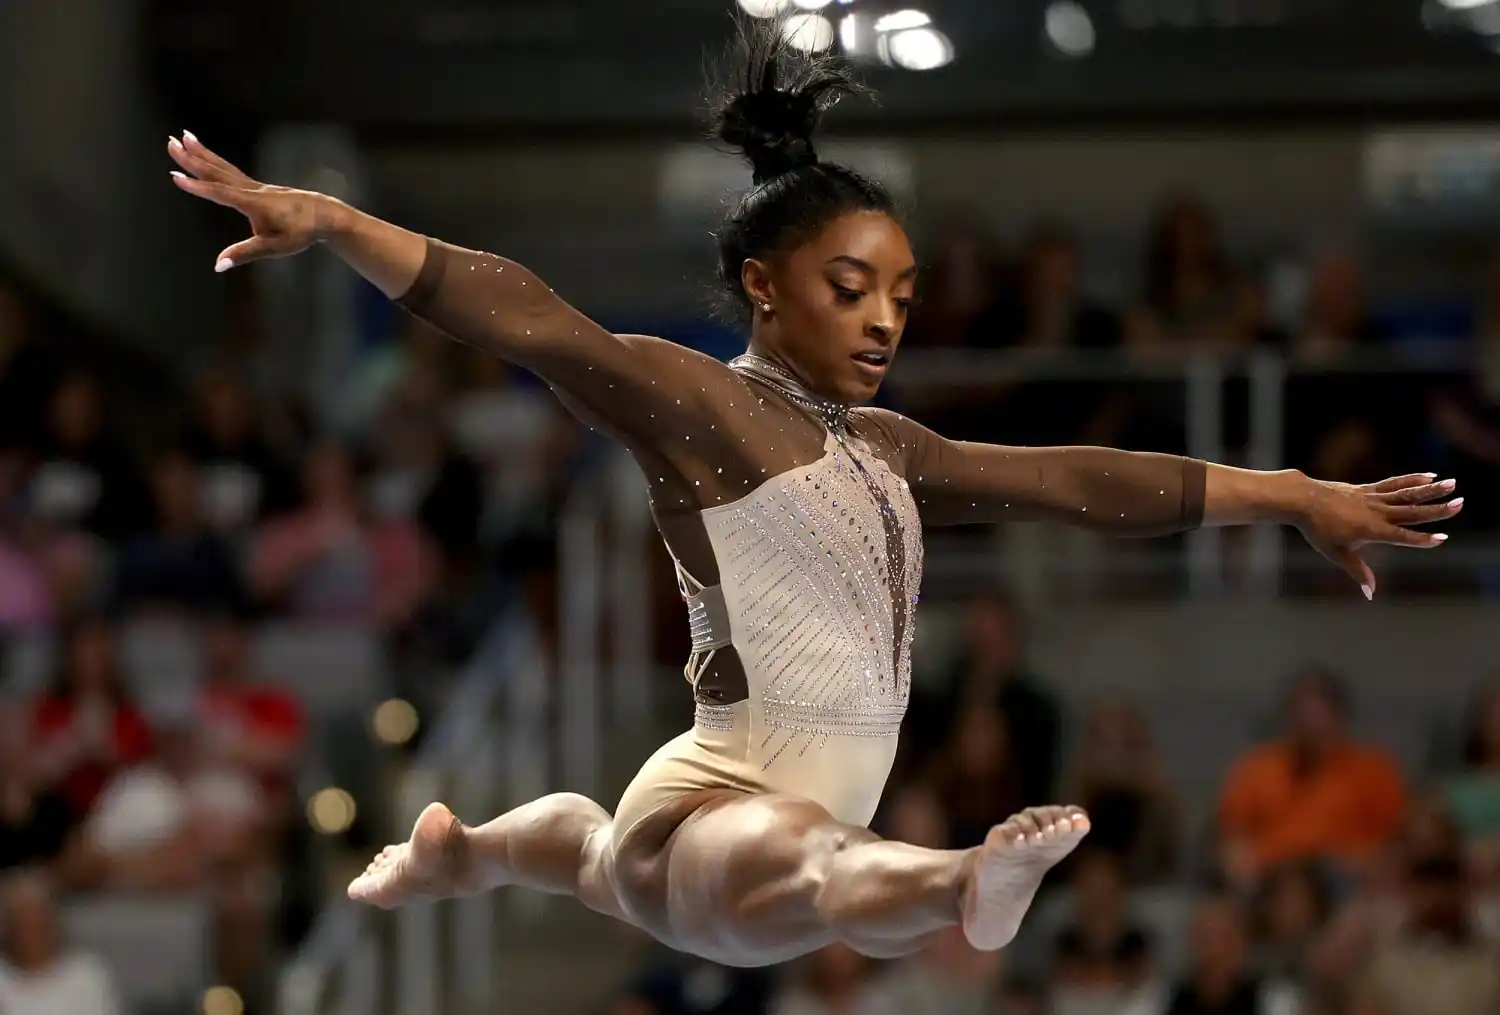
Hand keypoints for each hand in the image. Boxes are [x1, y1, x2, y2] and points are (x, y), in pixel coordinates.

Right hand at [167, 131, 330, 270]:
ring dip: (202, 152)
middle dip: (192, 158)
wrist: (325, 215)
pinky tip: (206, 157)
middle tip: (170, 142)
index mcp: (253, 203)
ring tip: (184, 136)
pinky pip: (231, 171)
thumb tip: (218, 265)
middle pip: (217, 172)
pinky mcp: (258, 187)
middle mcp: (252, 190)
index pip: (220, 193)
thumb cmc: (301, 232)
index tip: (175, 176)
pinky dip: (216, 161)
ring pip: (223, 167)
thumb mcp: (274, 247)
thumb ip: (245, 254)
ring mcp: (255, 186)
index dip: (198, 187)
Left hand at [1295, 473, 1460, 598]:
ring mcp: (1373, 498)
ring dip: (1431, 490)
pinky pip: (1394, 484)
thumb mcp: (1337, 554)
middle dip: (1438, 510)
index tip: (1442, 538)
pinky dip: (1412, 480)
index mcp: (1372, 530)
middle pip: (1412, 512)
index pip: (1402, 536)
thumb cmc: (1318, 530)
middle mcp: (1377, 513)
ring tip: (1452, 483)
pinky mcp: (1367, 489)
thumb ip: (1358, 572)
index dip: (1421, 539)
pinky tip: (1429, 476)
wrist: (1302, 499)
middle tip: (1461, 504)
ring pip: (1407, 494)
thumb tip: (1371, 594)